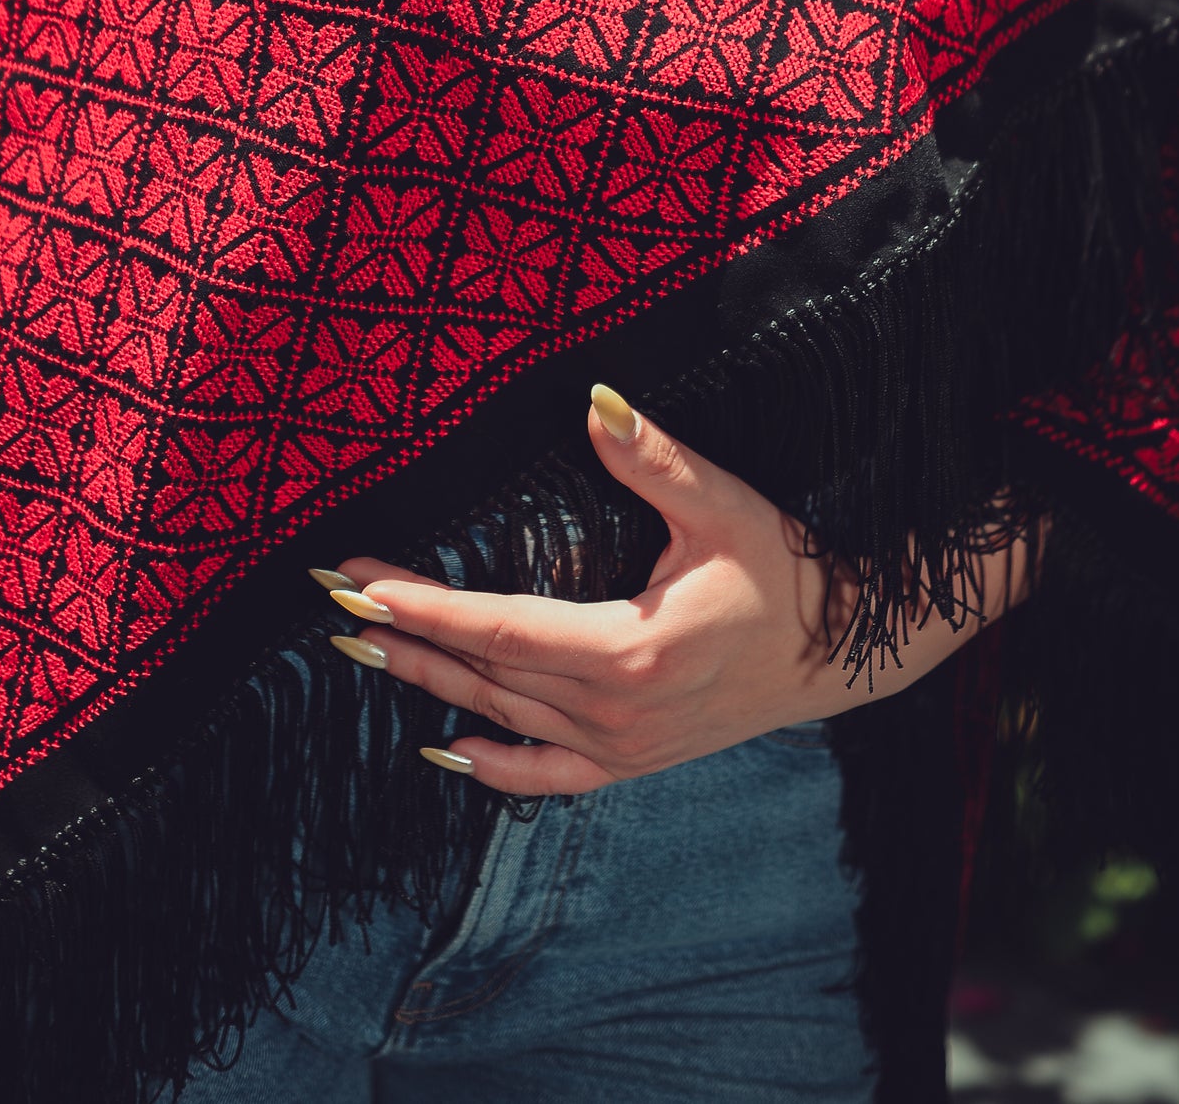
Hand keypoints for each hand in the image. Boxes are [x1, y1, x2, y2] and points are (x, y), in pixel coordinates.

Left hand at [318, 387, 1034, 795]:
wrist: (848, 650)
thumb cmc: (788, 569)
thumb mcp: (724, 505)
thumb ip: (653, 458)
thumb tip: (594, 401)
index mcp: (628, 651)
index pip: (498, 627)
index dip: (423, 605)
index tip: (358, 581)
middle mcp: (615, 712)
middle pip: (483, 674)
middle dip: (402, 635)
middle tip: (329, 602)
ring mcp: (624, 747)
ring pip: (501, 717)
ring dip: (429, 682)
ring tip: (361, 649)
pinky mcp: (637, 761)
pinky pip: (547, 777)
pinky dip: (491, 766)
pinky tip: (444, 748)